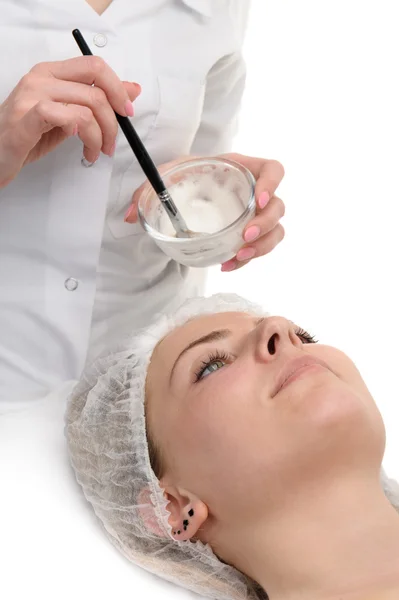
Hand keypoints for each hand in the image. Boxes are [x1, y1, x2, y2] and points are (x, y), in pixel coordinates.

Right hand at [0, 56, 140, 188]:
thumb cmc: (28, 135)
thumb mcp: (68, 116)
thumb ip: (96, 102)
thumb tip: (130, 91)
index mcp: (51, 74)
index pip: (95, 67)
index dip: (118, 89)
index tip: (127, 113)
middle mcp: (41, 80)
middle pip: (96, 91)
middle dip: (113, 123)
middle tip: (110, 144)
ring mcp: (31, 97)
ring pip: (86, 107)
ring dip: (99, 137)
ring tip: (94, 152)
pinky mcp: (25, 118)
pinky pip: (62, 115)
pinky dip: (79, 130)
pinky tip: (79, 143)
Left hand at [125, 153, 284, 270]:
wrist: (188, 192)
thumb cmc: (184, 177)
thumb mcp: (167, 176)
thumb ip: (148, 189)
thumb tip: (128, 215)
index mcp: (241, 169)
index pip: (273, 170)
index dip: (272, 183)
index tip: (258, 200)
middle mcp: (253, 192)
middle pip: (278, 206)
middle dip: (265, 224)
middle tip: (243, 237)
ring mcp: (254, 215)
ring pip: (276, 231)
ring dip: (262, 246)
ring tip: (238, 256)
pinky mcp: (249, 234)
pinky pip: (261, 247)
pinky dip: (248, 259)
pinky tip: (228, 264)